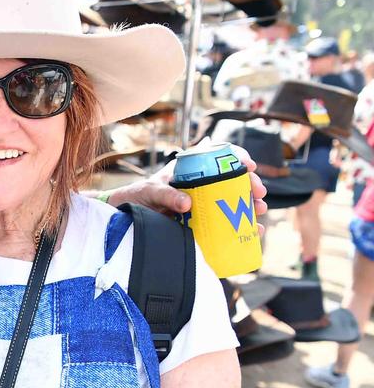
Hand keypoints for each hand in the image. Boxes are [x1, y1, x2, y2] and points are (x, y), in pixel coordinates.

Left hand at [107, 142, 268, 236]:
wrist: (128, 215)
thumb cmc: (139, 196)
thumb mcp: (151, 191)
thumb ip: (166, 195)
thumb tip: (187, 204)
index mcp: (192, 169)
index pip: (221, 156)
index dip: (238, 158)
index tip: (248, 166)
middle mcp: (202, 184)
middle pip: (234, 180)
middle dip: (250, 184)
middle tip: (259, 193)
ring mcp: (204, 203)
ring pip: (234, 200)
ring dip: (250, 205)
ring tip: (259, 211)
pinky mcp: (203, 221)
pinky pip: (225, 222)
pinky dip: (241, 226)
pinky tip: (254, 231)